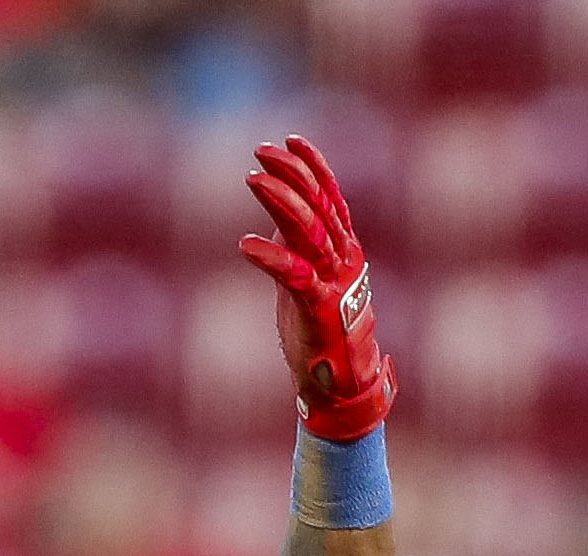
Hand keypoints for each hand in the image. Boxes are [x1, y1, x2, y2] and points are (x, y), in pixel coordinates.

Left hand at [239, 135, 394, 442]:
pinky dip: (270, 257)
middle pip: (319, 203)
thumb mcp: (307, 280)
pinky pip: (295, 274)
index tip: (287, 140)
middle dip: (290, 173)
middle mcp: (344, 257)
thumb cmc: (321, 331)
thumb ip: (297, 249)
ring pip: (310, 229)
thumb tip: (274, 222)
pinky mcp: (319, 307)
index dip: (311, 164)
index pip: (330, 194)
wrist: (342, 382)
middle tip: (261, 153)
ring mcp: (335, 280)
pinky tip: (244, 244)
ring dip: (281, 200)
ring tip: (252, 179)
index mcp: (344, 247)